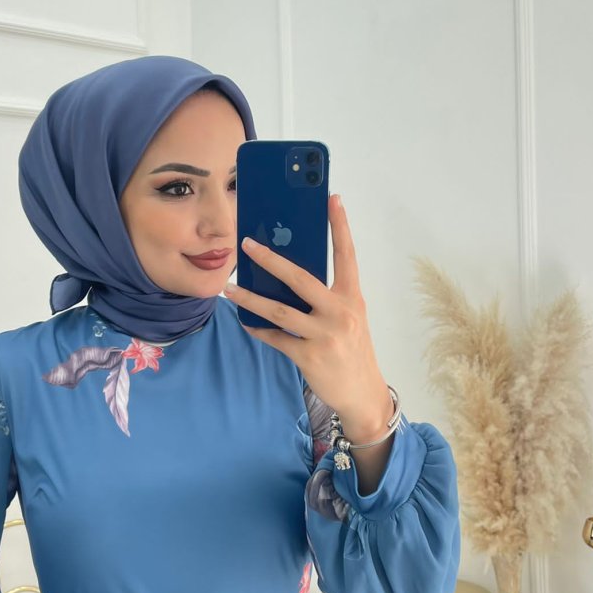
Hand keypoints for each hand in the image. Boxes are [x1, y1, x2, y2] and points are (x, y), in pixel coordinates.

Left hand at [224, 193, 391, 430]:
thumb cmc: (352, 350)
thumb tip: (289, 278)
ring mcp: (325, 335)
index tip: (332, 198)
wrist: (363, 394)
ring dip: (250, 299)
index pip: (347, 255)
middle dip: (271, 260)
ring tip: (229, 289)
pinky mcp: (309, 356)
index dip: (340, 226)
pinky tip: (246, 323)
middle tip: (248, 244)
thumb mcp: (349, 318)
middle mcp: (340, 312)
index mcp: (352, 297)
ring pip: (279, 311)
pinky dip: (259, 330)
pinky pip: (277, 338)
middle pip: (300, 279)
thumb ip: (327, 298)